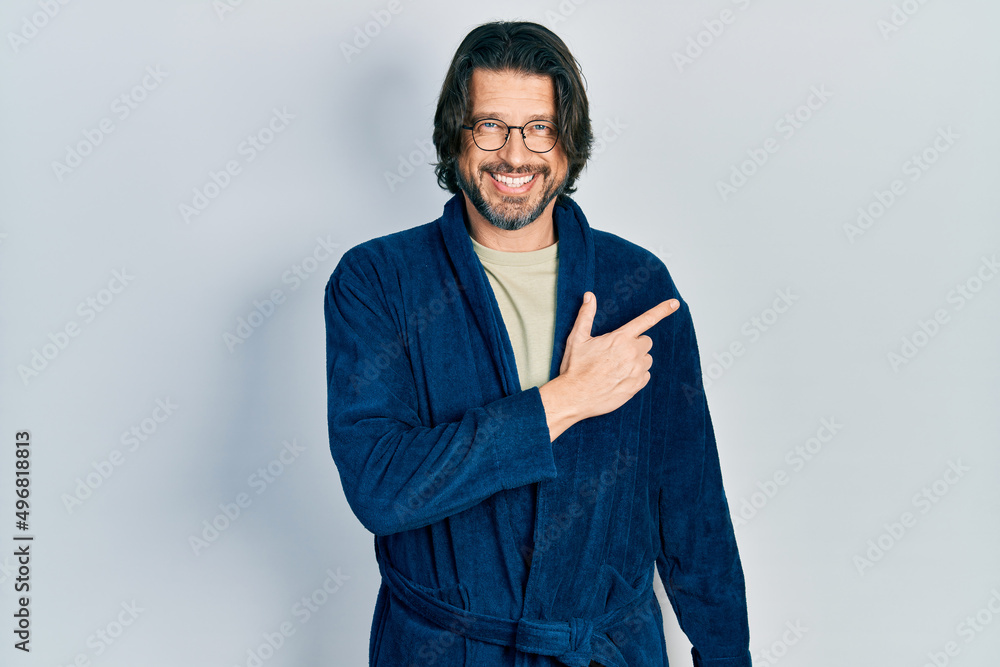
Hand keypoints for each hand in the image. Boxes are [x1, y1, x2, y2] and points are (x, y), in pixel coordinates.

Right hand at [539, 292, 678, 439]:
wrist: (575, 396)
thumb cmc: (575, 367)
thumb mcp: (577, 338)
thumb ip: (586, 315)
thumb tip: (589, 296)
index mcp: (620, 338)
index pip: (646, 320)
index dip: (662, 310)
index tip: (674, 303)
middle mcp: (632, 353)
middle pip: (646, 342)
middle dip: (635, 344)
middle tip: (616, 353)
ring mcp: (637, 370)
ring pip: (646, 359)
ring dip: (636, 360)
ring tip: (616, 367)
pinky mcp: (637, 385)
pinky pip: (645, 375)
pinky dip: (636, 375)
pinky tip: (619, 378)